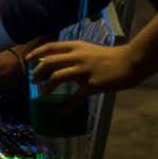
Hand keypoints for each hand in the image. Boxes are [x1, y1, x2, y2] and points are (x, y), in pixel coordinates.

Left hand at [28, 41, 145, 97]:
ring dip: (47, 86)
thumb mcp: (87, 50)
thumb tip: (55, 62)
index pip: (50, 47)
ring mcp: (84, 70)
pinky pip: (75, 97)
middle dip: (38, 71)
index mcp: (75, 46)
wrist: (130, 61)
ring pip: (57, 77)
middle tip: (33, 79)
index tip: (27, 60)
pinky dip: (65, 106)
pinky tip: (58, 111)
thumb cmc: (109, 56)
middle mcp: (77, 56)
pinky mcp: (92, 85)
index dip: (36, 53)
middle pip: (49, 62)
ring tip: (42, 94)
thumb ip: (73, 54)